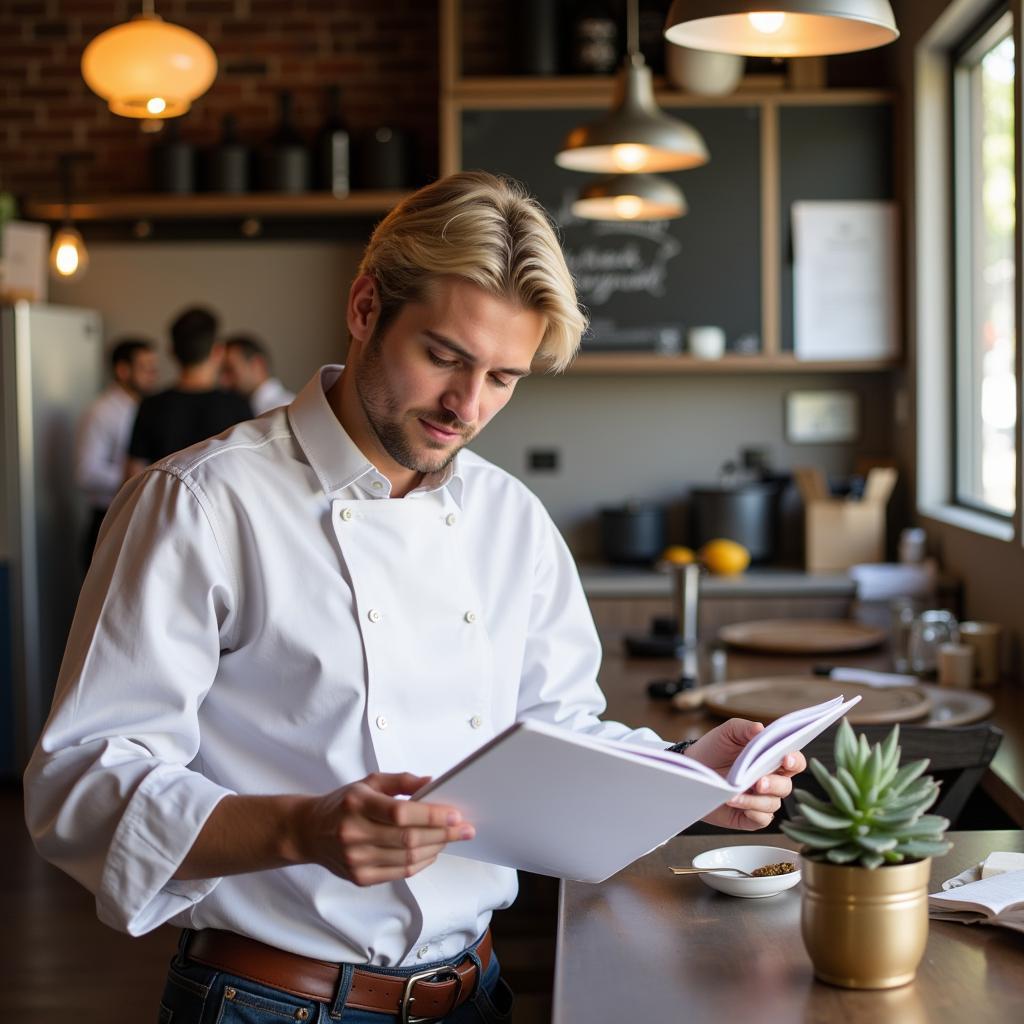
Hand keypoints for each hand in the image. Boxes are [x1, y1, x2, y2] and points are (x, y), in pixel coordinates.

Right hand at [299, 772, 474, 885]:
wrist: (309, 832)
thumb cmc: (343, 804)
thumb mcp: (369, 782)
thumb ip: (401, 781)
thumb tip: (431, 783)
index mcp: (357, 804)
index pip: (400, 813)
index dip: (431, 815)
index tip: (455, 814)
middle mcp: (354, 833)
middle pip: (408, 838)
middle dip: (443, 834)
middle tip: (465, 829)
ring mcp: (356, 859)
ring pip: (407, 858)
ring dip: (436, 848)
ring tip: (451, 838)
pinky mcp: (360, 878)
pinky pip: (400, 873)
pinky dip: (421, 862)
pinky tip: (432, 850)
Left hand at [683, 719, 805, 830]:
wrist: (692, 769)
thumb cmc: (714, 748)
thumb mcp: (727, 733)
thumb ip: (744, 728)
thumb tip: (761, 728)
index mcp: (771, 759)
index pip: (795, 762)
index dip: (795, 761)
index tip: (786, 759)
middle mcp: (771, 781)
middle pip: (786, 786)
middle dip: (775, 784)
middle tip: (759, 782)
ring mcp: (760, 799)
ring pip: (773, 804)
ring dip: (755, 799)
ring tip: (734, 792)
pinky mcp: (749, 816)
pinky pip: (762, 820)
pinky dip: (753, 813)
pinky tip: (738, 804)